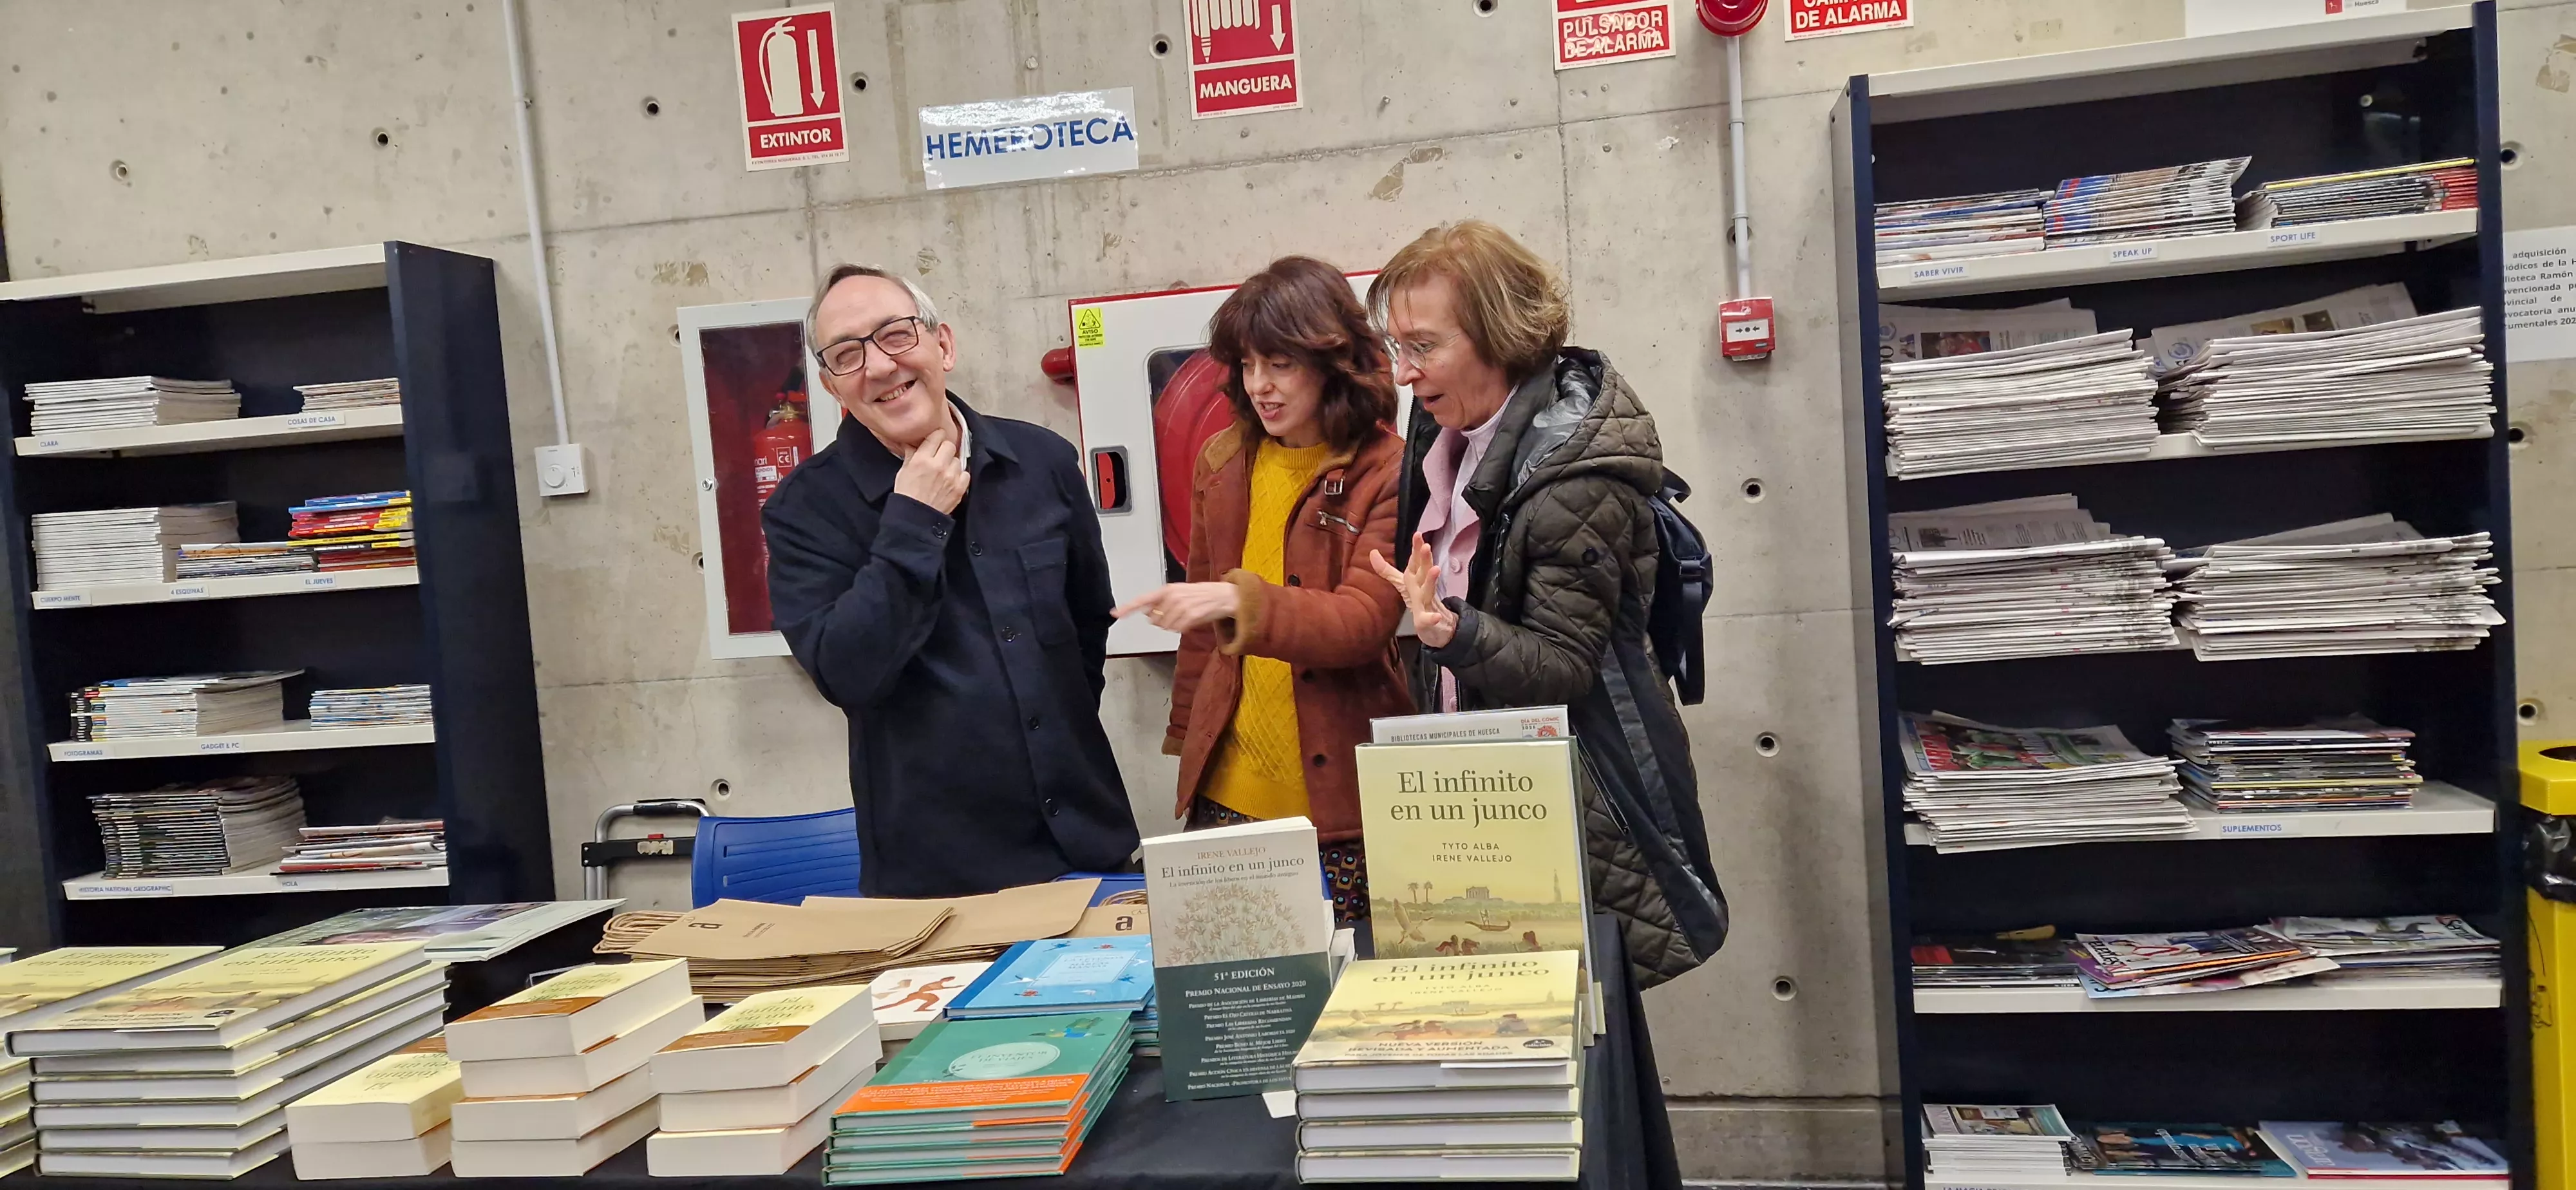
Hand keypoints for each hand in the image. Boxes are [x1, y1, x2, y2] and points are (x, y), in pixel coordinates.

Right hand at [892, 429, 968, 514]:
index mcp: (922, 459)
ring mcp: (951, 476)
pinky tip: (951, 480)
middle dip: (944, 449)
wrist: (916, 518)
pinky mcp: (960, 488)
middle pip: (949, 445)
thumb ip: (911, 454)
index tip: (936, 440)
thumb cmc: (907, 495)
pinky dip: (960, 475)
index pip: (937, 436)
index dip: (936, 436)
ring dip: (952, 463)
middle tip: (939, 456)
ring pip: (958, 459)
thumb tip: (912, 442)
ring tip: (944, 471)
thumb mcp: (904, 471)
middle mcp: (938, 465)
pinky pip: (966, 473)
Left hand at [1112, 582, 1240, 633]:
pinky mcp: (1191, 616)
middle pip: (1155, 620)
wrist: (1224, 596)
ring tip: (1186, 617)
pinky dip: (1182, 629)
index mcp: (1168, 590)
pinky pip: (1178, 630)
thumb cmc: (1202, 595)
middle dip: (1162, 622)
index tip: (1115, 613)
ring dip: (1173, 626)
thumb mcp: (1180, 594)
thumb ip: (1162, 603)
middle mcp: (1172, 597)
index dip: (1128, 608)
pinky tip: (1191, 621)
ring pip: (1166, 626)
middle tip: (1177, 616)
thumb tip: (1147, 614)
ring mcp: (1181, 607)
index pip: (1143, 599)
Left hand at [1368, 535, 1456, 647]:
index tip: (1417, 534)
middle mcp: (1422, 587)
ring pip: (1429, 590)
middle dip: (1425, 558)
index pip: (1416, 561)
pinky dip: (1433, 618)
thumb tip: (1372, 552)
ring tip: (1435, 569)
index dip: (1416, 548)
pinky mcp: (1427, 620)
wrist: (1436, 624)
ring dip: (1432, 580)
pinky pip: (1429, 619)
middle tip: (1426, 546)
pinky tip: (1435, 616)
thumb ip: (1386, 570)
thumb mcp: (1402, 583)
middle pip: (1423, 571)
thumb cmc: (1418, 599)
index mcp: (1415, 578)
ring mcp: (1426, 603)